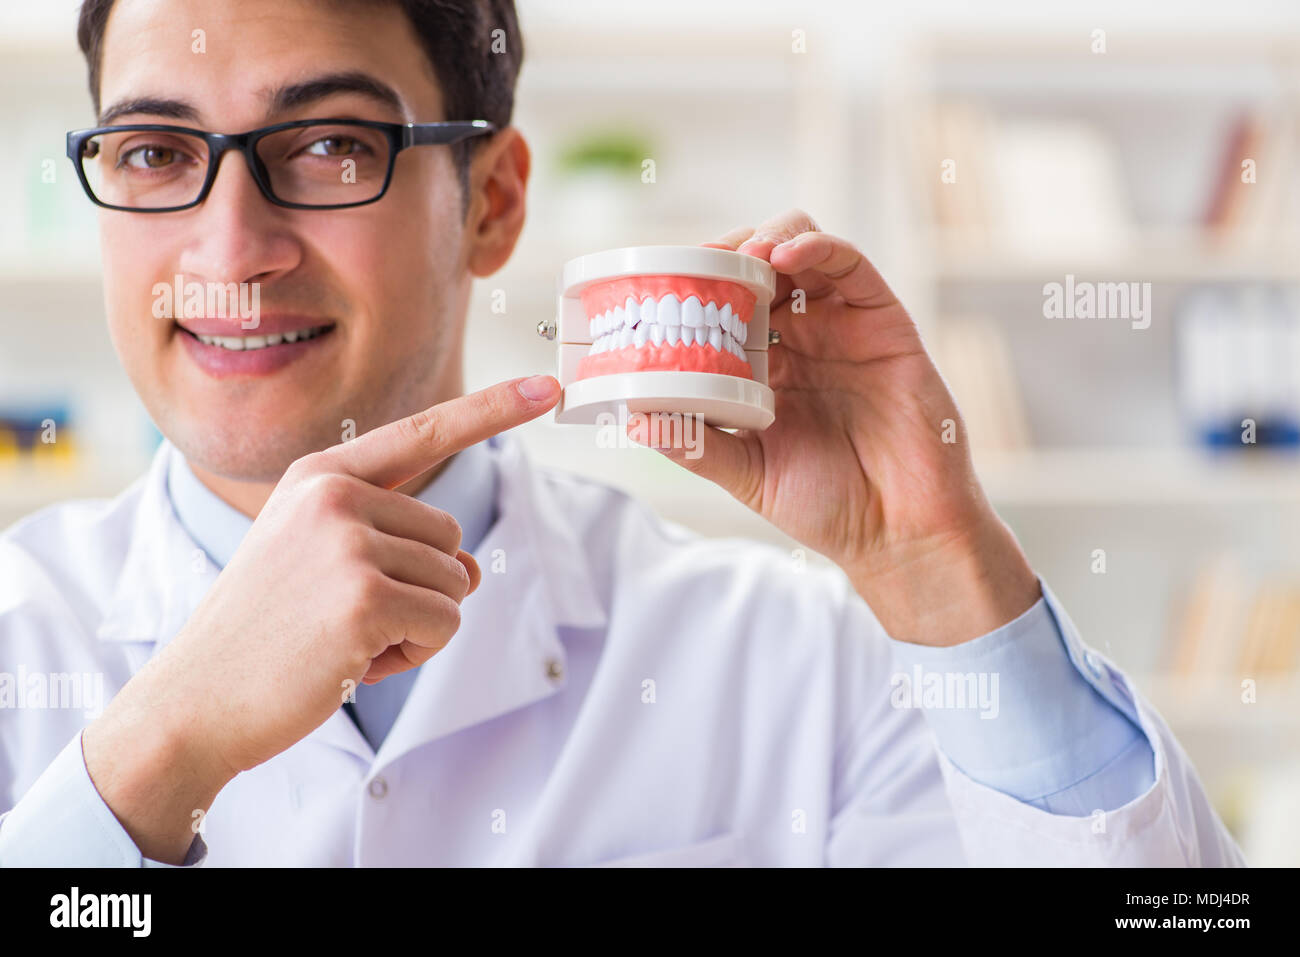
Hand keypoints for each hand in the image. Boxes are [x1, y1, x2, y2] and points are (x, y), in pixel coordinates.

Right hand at [82, 375, 560, 862]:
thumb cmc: (267, 632)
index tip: (548, 386)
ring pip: (456, 582)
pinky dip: (416, 655)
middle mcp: (335, 495)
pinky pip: (446, 625)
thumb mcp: (325, 564)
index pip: (422, 433)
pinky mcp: (365, 598)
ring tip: (344, 640)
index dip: (493, 409)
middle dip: (420, 588)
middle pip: (452, 534)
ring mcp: (349, 543)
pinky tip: (355, 664)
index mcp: (321, 475)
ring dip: (417, 626)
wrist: (195, 700)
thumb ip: (401, 547)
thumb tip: (474, 569)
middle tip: (347, 618)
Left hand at [631, 209, 1039, 644]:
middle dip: (724, 253)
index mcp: (767, 367)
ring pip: (802, 249)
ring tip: (737, 257)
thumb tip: (634, 420)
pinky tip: (781, 258)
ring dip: (764, 239)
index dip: (695, 285)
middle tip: (693, 264)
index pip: (725, 304)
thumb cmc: (826, 505)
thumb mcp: (746, 474)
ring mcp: (842, 325)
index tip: (659, 285)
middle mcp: (803, 337)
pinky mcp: (883, 322)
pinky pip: (850, 265)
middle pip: (759, 265)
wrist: (897, 533)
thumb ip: (696, 445)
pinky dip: (815, 247)